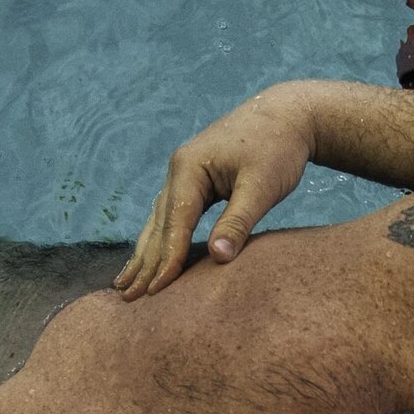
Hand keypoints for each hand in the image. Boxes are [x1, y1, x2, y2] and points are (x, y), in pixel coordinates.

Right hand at [114, 85, 311, 298]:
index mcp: (189, 168)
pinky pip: (171, 214)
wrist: (288, 115)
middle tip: (128, 298)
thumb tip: (218, 259)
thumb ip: (239, 222)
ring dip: (145, 253)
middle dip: (145, 263)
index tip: (156, 292)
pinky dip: (160, 238)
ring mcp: (184, 173)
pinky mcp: (195, 179)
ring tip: (125, 283)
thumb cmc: (279, 149)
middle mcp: (179, 169)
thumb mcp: (263, 186)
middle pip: (159, 224)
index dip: (167, 260)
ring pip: (159, 220)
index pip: (175, 223)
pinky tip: (151, 256)